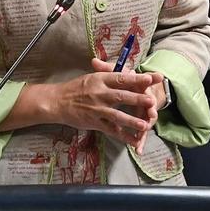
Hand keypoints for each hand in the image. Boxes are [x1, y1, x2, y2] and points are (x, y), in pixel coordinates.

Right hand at [42, 59, 160, 154]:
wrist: (57, 101)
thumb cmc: (77, 87)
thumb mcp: (93, 76)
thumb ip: (110, 74)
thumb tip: (129, 70)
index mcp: (101, 79)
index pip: (122, 78)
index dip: (137, 79)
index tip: (151, 78)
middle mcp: (100, 94)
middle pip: (122, 96)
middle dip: (137, 99)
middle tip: (152, 101)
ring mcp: (97, 109)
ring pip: (117, 116)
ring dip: (131, 121)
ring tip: (145, 125)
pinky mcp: (94, 122)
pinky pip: (111, 130)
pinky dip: (123, 136)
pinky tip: (134, 140)